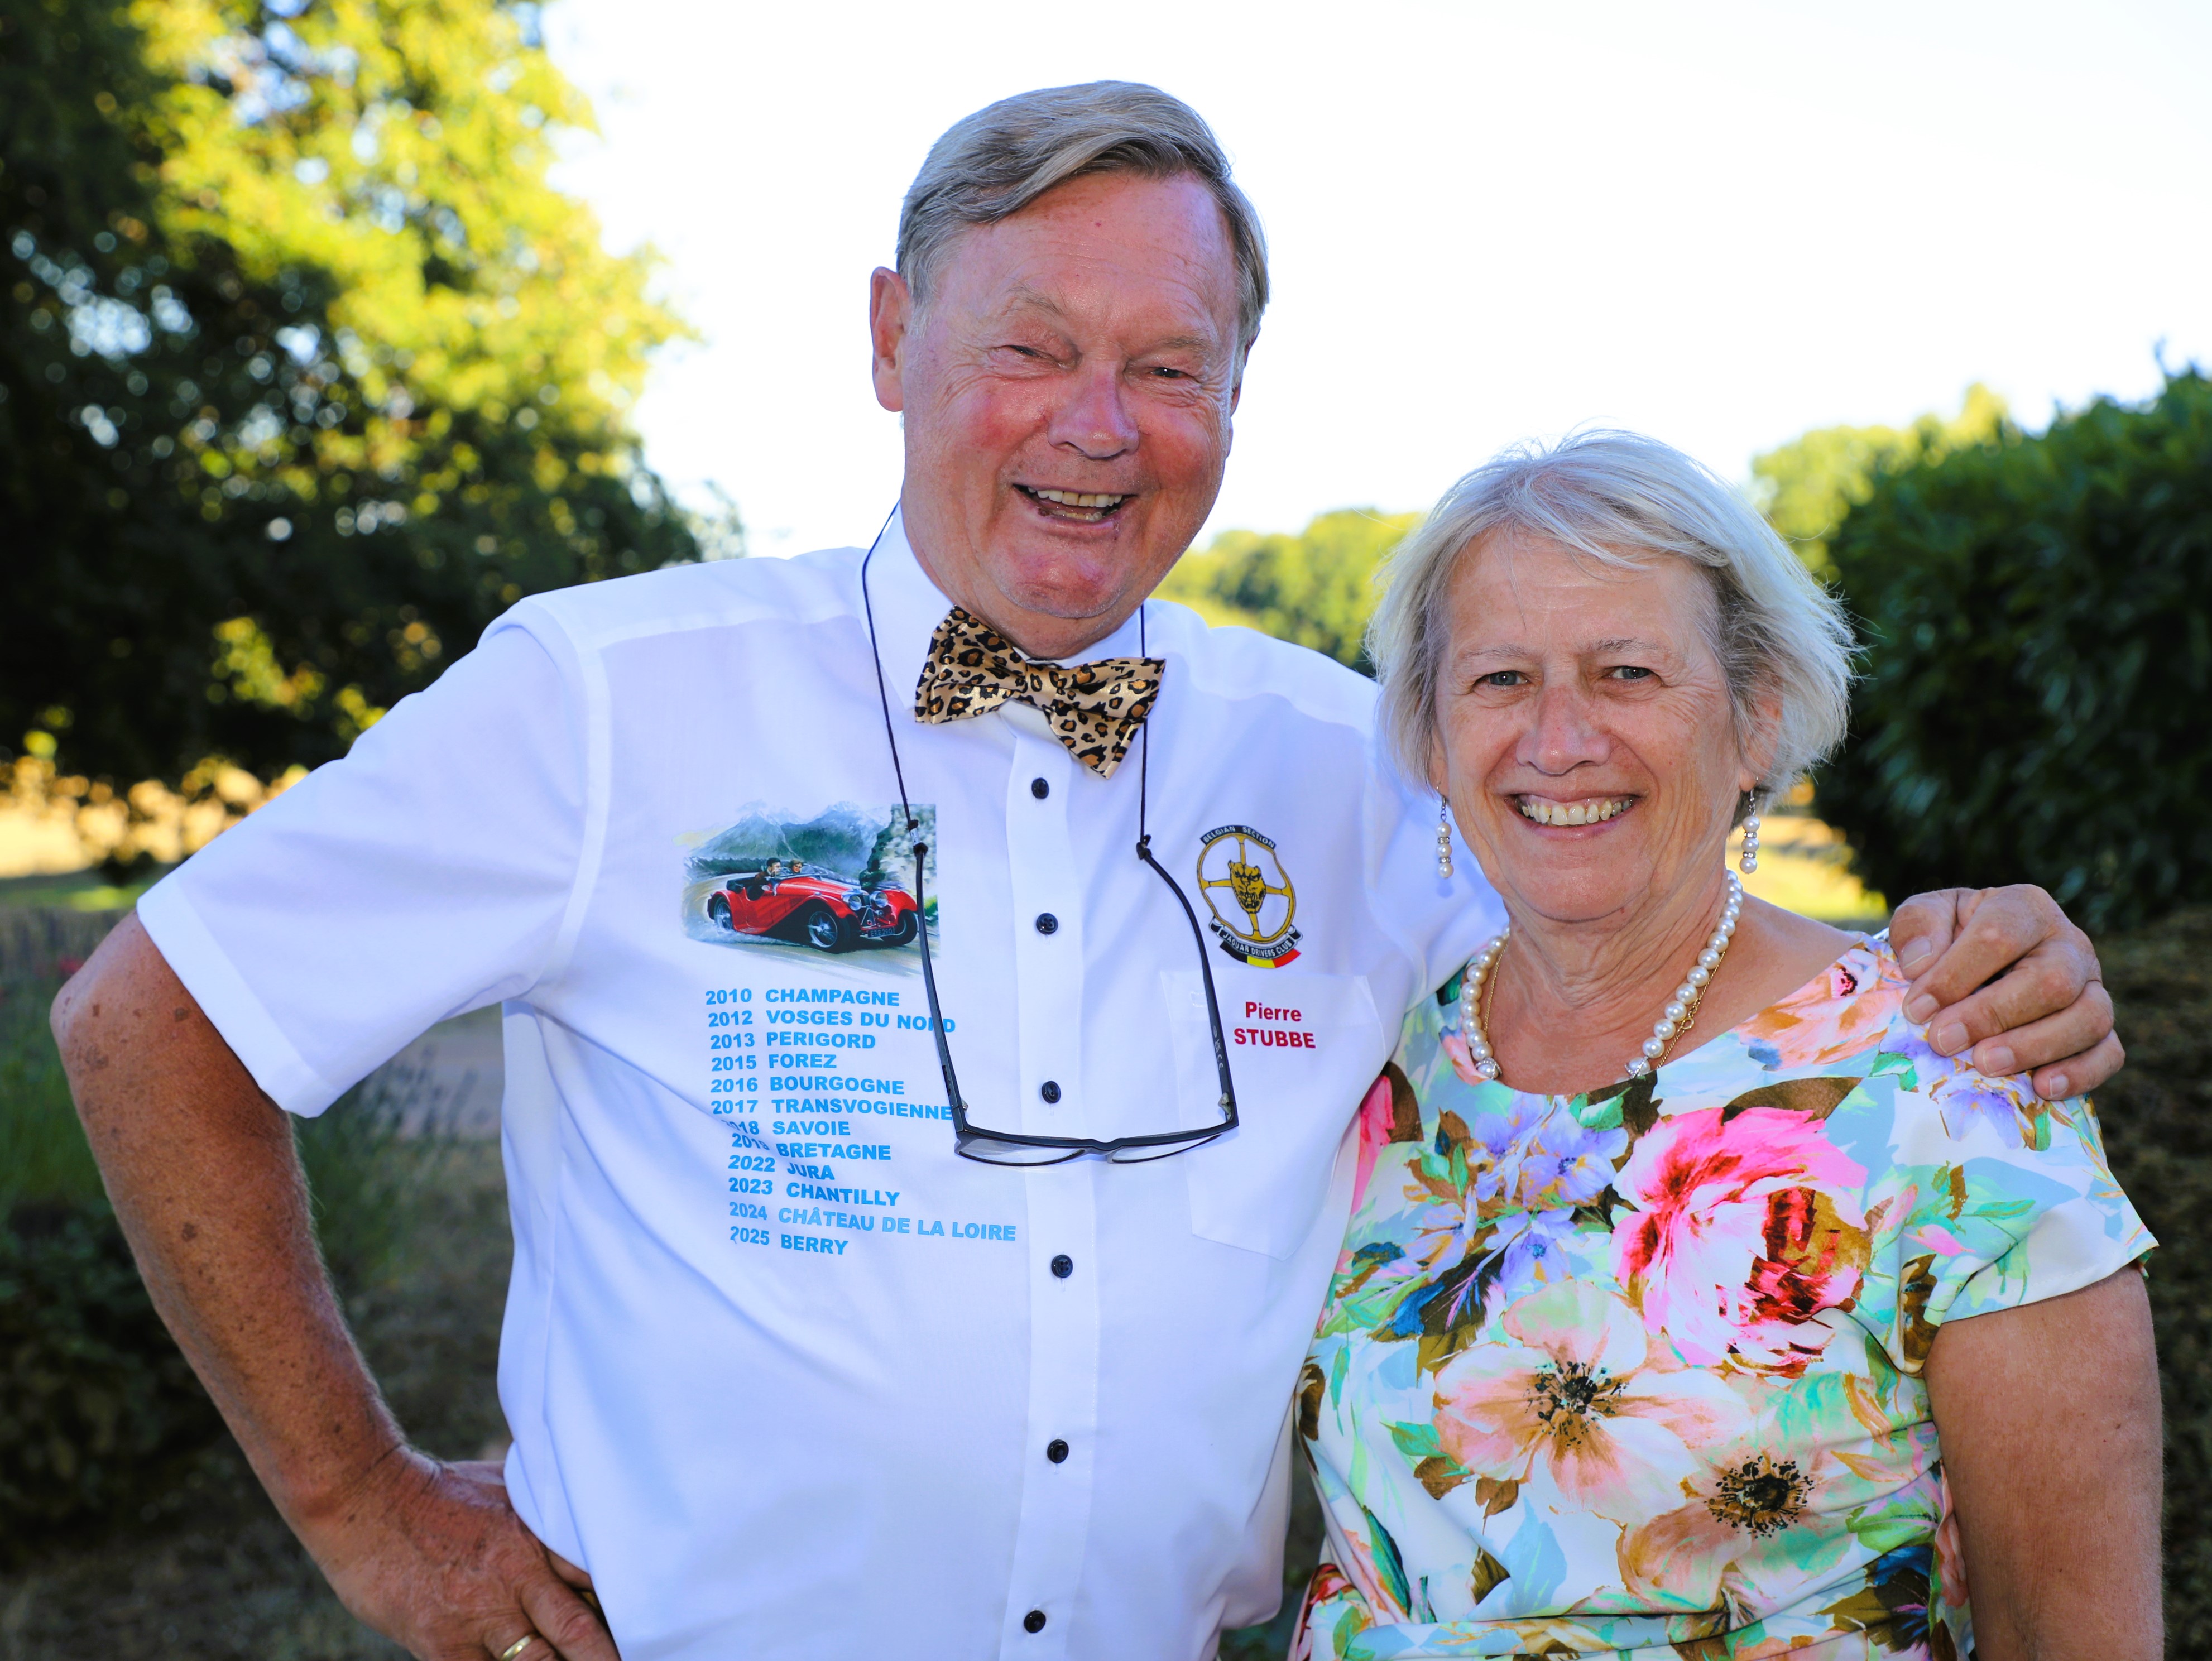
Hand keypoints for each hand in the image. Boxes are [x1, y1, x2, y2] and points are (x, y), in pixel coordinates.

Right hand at [305, 1449, 617, 1660]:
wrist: (367, 1499)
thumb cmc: (443, 1489)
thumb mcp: (509, 1489)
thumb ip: (546, 1515)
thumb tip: (589, 1514)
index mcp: (537, 1539)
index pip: (598, 1579)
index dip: (628, 1606)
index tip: (656, 1623)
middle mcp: (516, 1581)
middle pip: (579, 1633)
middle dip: (608, 1658)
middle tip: (646, 1657)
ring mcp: (479, 1619)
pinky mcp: (442, 1647)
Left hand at [1888, 885, 2120, 1100]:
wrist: (1976, 964)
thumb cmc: (1948, 938)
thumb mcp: (1924, 917)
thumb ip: (1916, 926)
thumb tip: (1920, 963)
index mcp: (2025, 908)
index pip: (1999, 936)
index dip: (1956, 975)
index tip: (1917, 1009)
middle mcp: (2069, 944)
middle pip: (2051, 980)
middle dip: (1993, 1015)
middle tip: (1944, 1042)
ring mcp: (2092, 987)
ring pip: (2089, 1018)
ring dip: (2034, 1047)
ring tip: (1984, 1066)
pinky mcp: (2101, 1029)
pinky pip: (2109, 1053)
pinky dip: (2080, 1073)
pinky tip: (2040, 1088)